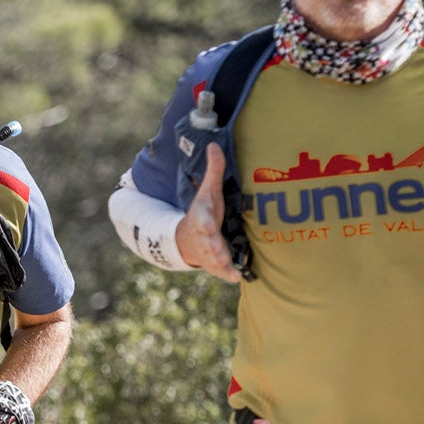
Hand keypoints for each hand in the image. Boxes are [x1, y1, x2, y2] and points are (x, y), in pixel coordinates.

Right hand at [176, 143, 243, 283]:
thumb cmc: (205, 213)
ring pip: (212, 258)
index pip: (201, 219)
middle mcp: (203, 236)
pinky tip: (236, 278)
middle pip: (205, 241)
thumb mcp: (208, 192)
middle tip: (215, 248)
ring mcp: (207, 251)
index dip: (204, 223)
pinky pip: (221, 271)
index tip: (208, 225)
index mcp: (201, 217)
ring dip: (219, 261)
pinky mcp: (214, 263)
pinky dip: (227, 275)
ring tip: (226, 263)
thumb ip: (214, 171)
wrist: (187, 240)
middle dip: (210, 245)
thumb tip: (214, 145)